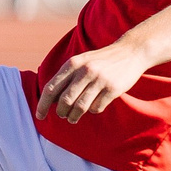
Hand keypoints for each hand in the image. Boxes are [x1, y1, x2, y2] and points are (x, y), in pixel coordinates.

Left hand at [35, 41, 149, 123]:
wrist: (130, 52)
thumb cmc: (100, 61)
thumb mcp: (80, 61)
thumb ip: (66, 77)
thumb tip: (50, 100)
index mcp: (72, 64)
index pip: (51, 88)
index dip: (43, 104)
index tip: (39, 116)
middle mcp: (85, 71)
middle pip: (65, 100)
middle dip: (60, 112)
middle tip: (62, 115)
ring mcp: (100, 80)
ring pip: (80, 107)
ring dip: (73, 116)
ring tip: (72, 118)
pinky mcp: (113, 88)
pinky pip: (96, 108)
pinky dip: (92, 111)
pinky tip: (93, 107)